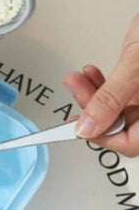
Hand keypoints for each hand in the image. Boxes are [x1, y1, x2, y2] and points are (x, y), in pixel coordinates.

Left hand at [63, 13, 138, 156]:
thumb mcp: (136, 65)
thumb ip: (110, 99)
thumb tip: (87, 128)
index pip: (130, 143)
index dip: (101, 136)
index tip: (77, 124)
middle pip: (121, 126)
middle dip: (92, 108)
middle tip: (76, 90)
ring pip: (116, 109)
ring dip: (92, 94)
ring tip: (78, 78)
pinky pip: (119, 93)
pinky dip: (102, 84)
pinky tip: (91, 73)